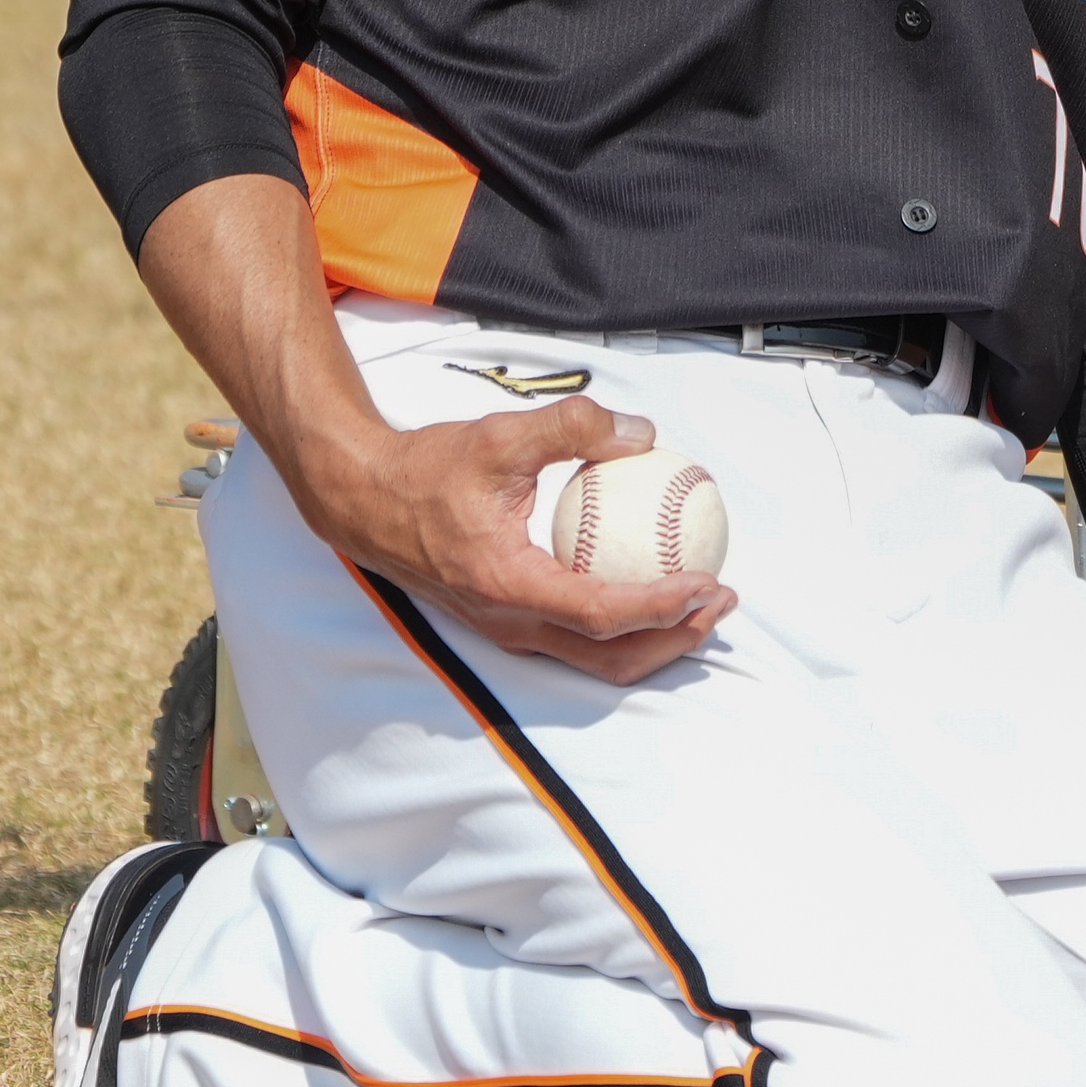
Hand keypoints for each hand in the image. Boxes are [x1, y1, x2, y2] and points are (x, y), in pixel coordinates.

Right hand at [263, 392, 731, 684]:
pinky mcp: (508, 620)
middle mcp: (510, 621)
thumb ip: (573, 429)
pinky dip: (625, 626)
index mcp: (508, 585)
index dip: (661, 605)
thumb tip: (642, 433)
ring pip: (595, 657)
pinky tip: (651, 582)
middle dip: (675, 638)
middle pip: (609, 656)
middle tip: (721, 599)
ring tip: (700, 600)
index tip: (706, 580)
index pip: (601, 612)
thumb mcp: (501, 437)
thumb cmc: (428, 470)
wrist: (364, 501)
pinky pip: (578, 638)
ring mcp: (508, 628)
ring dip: (655, 638)